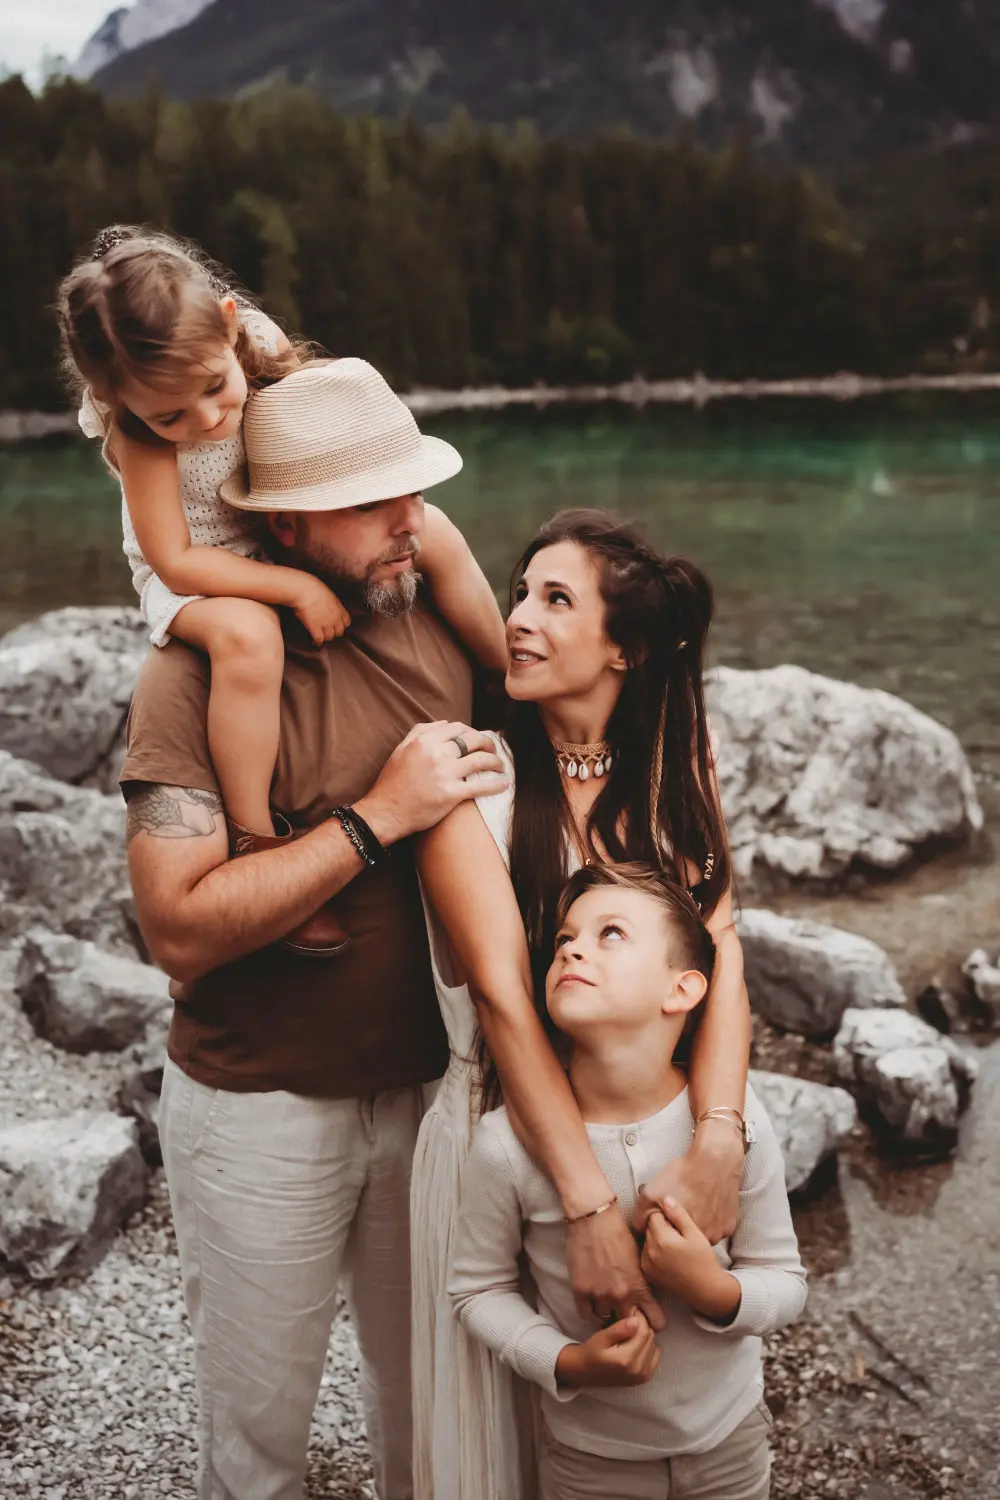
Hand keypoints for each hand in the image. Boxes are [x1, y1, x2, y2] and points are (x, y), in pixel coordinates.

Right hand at [289, 575, 350, 643]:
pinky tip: (314, 642)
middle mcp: (335, 617)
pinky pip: (319, 640)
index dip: (341, 625)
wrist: (303, 590)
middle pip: (339, 632)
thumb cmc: (311, 587)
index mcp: (338, 607)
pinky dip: (317, 642)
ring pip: (330, 637)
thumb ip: (330, 602)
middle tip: (327, 632)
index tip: (337, 626)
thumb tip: (326, 604)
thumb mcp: (326, 592)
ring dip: (325, 638)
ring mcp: (326, 623)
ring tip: (320, 637)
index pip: (347, 622)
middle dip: (334, 633)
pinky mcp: (315, 628)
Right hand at [357, 721, 505, 843]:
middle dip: (488, 743)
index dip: (472, 732)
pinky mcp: (451, 794)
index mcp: (424, 741)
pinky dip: (496, 784)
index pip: (457, 728)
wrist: (386, 812)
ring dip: (495, 762)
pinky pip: (480, 786)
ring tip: (500, 766)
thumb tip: (443, 723)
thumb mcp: (400, 750)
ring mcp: (445, 773)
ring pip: (480, 760)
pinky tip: (503, 784)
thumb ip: (419, 732)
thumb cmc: (391, 783)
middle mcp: (436, 753)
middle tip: (494, 750)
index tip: (477, 739)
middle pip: (472, 740)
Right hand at [555, 1310, 660, 1389]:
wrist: (585, 1373)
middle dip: (642, 1326)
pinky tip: (636, 1344)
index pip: (643, 1331)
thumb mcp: (600, 1338)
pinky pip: (655, 1355)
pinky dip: (648, 1346)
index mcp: (626, 1359)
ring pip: (654, 1344)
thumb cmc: (590, 1353)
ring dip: (645, 1336)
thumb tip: (636, 1320)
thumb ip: (618, 1330)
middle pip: (650, 1337)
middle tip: (627, 1321)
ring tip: (630, 1333)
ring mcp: (643, 1376)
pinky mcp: (645, 1378)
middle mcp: (638, 1370)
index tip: (628, 1311)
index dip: (638, 1317)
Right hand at [566, 1204, 665, 1331]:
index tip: (648, 1318)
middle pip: (629, 1327)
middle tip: (623, 1311)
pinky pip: (585, 1314)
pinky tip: (590, 1297)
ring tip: (604, 1298)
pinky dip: (588, 1308)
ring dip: (605, 1310)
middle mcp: (621, 1296)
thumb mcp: (640, 1257)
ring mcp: (599, 1295)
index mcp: (640, 1287)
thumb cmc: (619, 1231)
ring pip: (604, 1318)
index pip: (657, 1322)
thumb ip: (643, 1280)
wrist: (594, 1217)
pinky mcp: (580, 1291)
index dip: (653, 1322)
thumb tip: (647, 1296)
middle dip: (628, 1321)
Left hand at [635, 1121, 742, 1243]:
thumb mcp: (649, 1193)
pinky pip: (716, 1231)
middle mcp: (695, 1242)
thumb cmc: (681, 1176)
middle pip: (682, 1244)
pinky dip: (712, 1223)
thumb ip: (640, 1217)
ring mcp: (715, 1237)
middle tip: (681, 1206)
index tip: (664, 1213)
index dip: (661, 1226)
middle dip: (677, 1231)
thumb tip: (639, 1230)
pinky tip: (708, 1206)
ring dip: (697, 1228)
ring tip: (695, 1205)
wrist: (714, 1161)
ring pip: (700, 1238)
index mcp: (676, 1238)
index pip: (663, 1242)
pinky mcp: (728, 1228)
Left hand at [640, 1198, 740, 1322]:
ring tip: (674, 1246)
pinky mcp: (648, 1274)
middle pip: (649, 1228)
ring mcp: (647, 1265)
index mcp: (662, 1239)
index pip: (654, 1216)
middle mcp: (650, 1252)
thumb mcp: (695, 1234)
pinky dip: (654, 1252)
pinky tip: (669, 1256)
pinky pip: (646, 1254)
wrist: (706, 1291)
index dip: (666, 1216)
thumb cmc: (704, 1261)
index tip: (676, 1222)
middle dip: (660, 1227)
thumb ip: (678, 1215)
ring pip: (647, 1241)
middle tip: (677, 1234)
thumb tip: (665, 1199)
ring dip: (656, 1239)